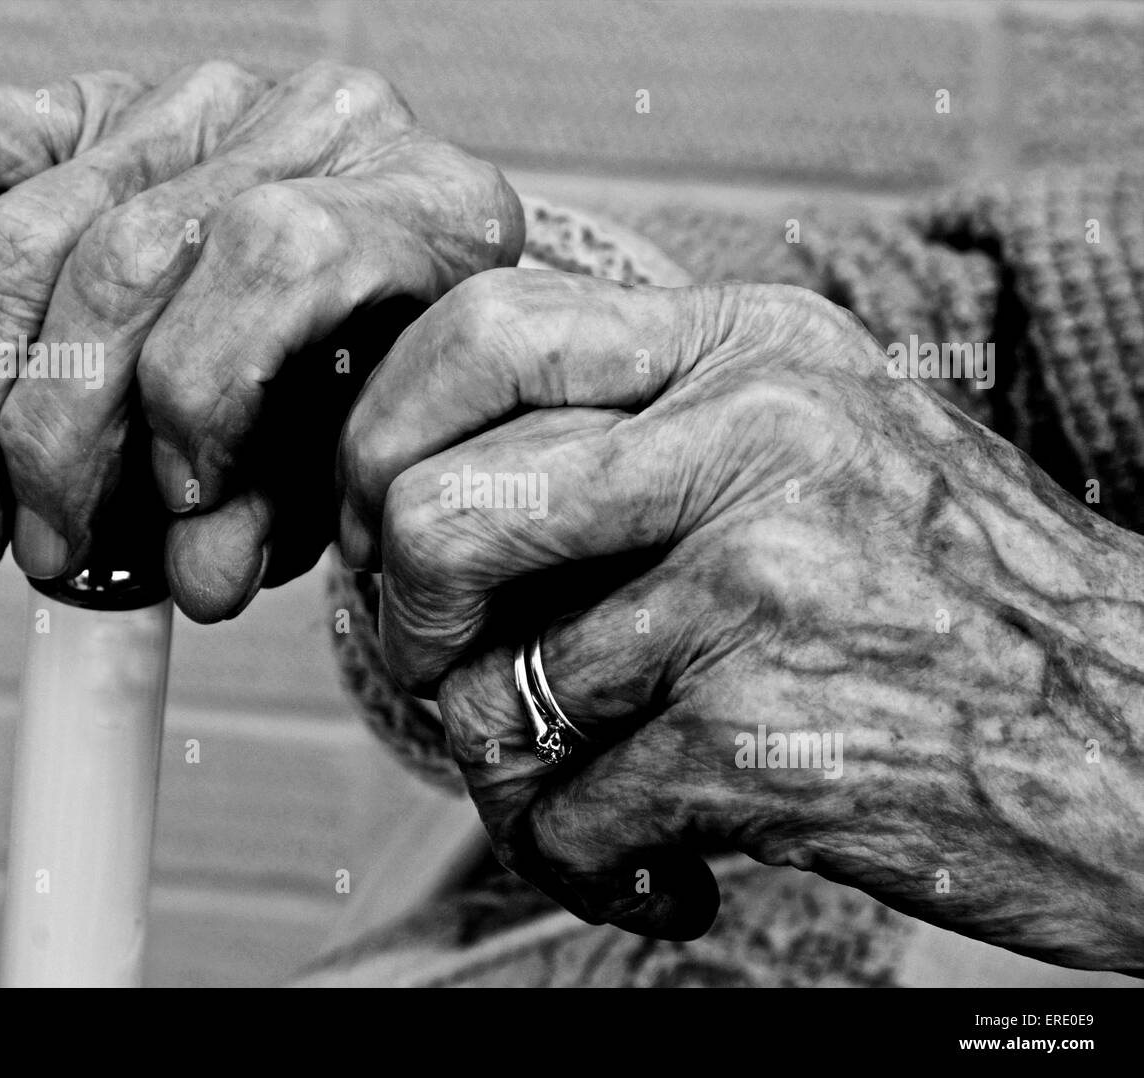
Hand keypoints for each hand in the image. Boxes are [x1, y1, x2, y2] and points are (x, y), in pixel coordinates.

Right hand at [0, 61, 521, 618]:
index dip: (206, 393)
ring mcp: (199, 102)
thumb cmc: (381, 380)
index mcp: (422, 202)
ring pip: (35, 233)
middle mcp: (312, 124)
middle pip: (133, 258)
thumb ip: (290, 506)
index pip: (280, 257)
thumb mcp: (366, 451)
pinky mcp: (96, 103)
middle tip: (46, 549)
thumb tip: (196, 577)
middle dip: (62, 437)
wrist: (389, 287)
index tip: (181, 504)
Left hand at [337, 268, 1143, 969]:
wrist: (1136, 734)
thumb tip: (437, 475)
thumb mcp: (817, 432)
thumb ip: (648, 423)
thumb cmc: (951, 585)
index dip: (384, 438)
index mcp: (749, 348)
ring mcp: (756, 591)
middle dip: (404, 621)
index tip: (395, 526)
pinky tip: (651, 863)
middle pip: (434, 515)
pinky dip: (580, 858)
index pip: (482, 330)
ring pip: (486, 695)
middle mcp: (751, 444)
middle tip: (450, 665)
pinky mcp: (763, 744)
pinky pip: (565, 814)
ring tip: (580, 782)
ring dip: (507, 766)